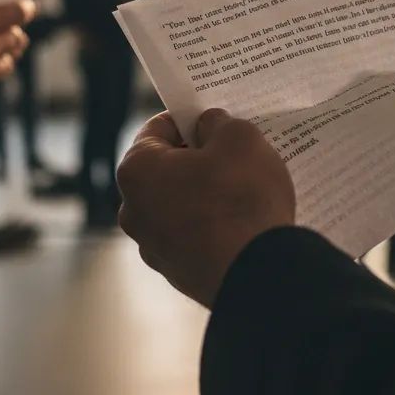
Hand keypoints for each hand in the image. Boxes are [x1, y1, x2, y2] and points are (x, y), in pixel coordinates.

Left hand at [118, 110, 294, 307]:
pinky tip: (244, 221)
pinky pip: (194, 235)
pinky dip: (214, 225)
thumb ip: (218, 123)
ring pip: (180, 203)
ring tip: (246, 189)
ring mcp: (154, 247)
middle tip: (235, 153)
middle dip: (198, 158)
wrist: (261, 275)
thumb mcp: (239, 138)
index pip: (157, 128)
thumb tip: (208, 126)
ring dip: (207, 193)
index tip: (215, 120)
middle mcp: (134, 211)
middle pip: (166, 168)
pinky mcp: (178, 272)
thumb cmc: (243, 199)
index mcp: (137, 171)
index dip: (189, 119)